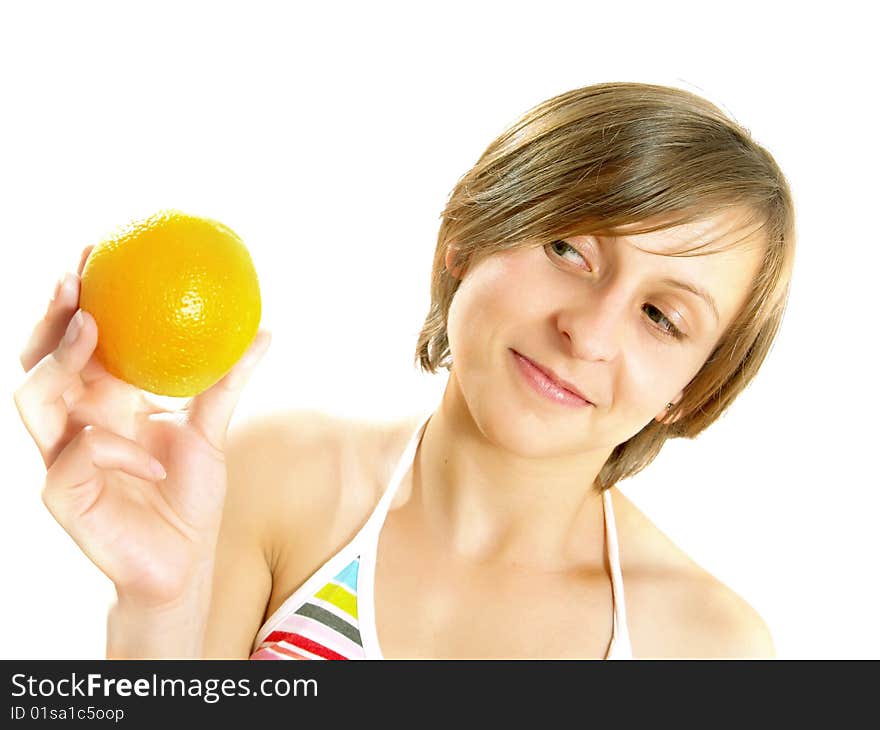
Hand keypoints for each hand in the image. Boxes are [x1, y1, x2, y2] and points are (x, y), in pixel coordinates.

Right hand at [13, 245, 270, 609]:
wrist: (184, 562)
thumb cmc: (187, 495)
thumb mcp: (211, 430)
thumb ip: (227, 382)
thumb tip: (265, 329)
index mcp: (102, 402)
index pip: (77, 341)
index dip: (78, 297)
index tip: (96, 250)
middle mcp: (74, 422)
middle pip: (39, 358)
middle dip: (50, 314)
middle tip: (77, 276)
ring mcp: (61, 457)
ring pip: (32, 398)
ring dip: (59, 361)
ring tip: (92, 330)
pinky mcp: (62, 496)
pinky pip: (75, 457)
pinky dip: (115, 450)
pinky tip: (153, 460)